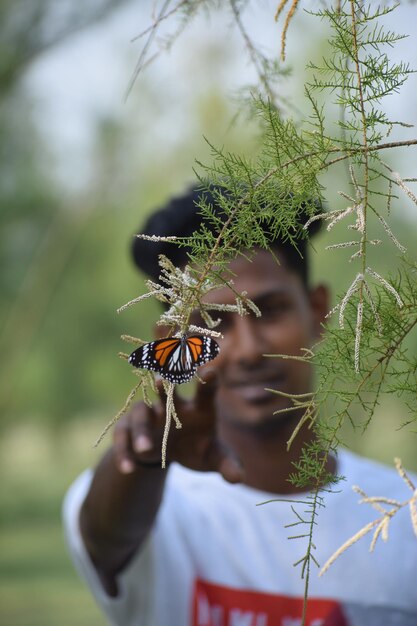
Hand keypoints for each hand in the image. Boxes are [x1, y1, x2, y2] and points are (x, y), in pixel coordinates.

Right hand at [113, 370, 243, 483]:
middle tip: (160, 380)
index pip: (206, 391)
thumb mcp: (214, 458)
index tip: (211, 371)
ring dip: (142, 430)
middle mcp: (173, 405)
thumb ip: (227, 465)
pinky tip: (128, 469)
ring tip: (145, 450)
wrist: (169, 454)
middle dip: (164, 385)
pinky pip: (123, 436)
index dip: (208, 381)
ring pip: (141, 414)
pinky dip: (124, 452)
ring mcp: (149, 414)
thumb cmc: (198, 448)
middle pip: (168, 391)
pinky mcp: (129, 427)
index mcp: (199, 408)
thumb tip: (238, 478)